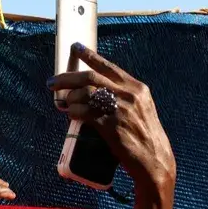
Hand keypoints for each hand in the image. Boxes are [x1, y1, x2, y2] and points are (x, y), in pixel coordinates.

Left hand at [48, 44, 176, 188]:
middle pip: (90, 78)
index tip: (75, 48)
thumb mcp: (141, 108)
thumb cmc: (145, 136)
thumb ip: (123, 96)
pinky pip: (85, 113)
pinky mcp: (111, 126)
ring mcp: (120, 110)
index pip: (108, 67)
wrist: (155, 161)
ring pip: (86, 94)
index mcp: (137, 88)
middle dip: (67, 78)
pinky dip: (74, 112)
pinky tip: (71, 114)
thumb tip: (95, 90)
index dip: (89, 56)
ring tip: (65, 104)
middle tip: (52, 82)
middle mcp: (129, 95)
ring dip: (70, 98)